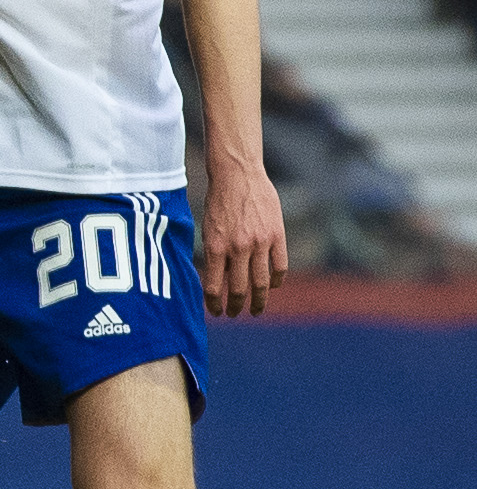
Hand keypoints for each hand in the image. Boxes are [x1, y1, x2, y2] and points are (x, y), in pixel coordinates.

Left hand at [199, 160, 286, 316]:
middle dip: (236, 306)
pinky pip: (280, 266)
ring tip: (255, 310)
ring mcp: (259, 242)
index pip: (213, 286)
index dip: (215, 303)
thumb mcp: (207, 228)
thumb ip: (214, 253)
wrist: (238, 174)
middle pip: (238, 289)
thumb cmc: (218, 201)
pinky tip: (272, 286)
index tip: (216, 312)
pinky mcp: (277, 235)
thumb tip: (218, 279)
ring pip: (261, 282)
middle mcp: (237, 248)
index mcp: (215, 246)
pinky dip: (277, 280)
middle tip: (235, 314)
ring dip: (258, 300)